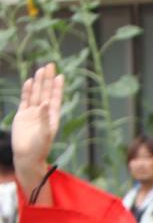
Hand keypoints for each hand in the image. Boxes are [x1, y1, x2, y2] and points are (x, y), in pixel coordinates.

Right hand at [12, 64, 63, 190]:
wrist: (27, 157)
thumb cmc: (39, 148)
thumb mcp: (45, 133)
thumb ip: (45, 118)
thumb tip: (46, 103)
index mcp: (52, 118)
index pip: (55, 99)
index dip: (57, 88)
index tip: (60, 76)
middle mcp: (43, 113)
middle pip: (45, 92)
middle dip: (48, 80)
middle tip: (51, 65)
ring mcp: (32, 113)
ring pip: (36, 94)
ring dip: (38, 83)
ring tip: (41, 70)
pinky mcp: (23, 116)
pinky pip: (25, 100)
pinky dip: (27, 91)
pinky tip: (30, 82)